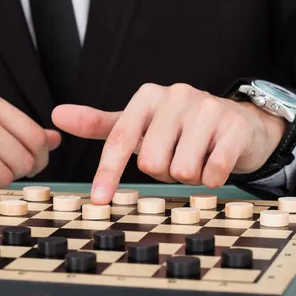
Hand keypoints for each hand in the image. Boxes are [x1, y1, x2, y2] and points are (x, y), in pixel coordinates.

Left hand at [52, 83, 286, 203]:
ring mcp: (208, 109)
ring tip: (196, 158)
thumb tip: (57, 115)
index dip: (108, 173)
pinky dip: (211, 179)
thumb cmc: (181, 129)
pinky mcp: (234, 127)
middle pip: (151, 162)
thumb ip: (100, 124)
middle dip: (162, 172)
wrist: (238, 124)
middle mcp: (177, 95)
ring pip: (180, 170)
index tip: (99, 200)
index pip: (119, 139)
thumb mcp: (139, 125)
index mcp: (149, 96)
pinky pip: (212, 173)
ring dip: (188, 176)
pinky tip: (215, 162)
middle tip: (175, 158)